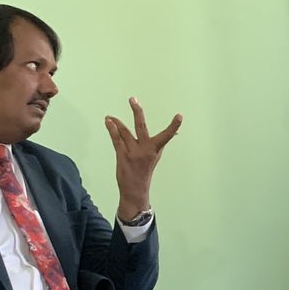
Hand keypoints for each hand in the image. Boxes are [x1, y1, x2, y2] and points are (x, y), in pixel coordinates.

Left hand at [105, 96, 180, 221]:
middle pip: (141, 127)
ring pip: (125, 133)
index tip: (179, 116)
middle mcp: (146, 150)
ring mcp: (133, 153)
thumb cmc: (145, 172)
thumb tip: (174, 133)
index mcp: (156, 150)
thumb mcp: (156, 157)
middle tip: (133, 99)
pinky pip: (117, 140)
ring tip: (110, 116)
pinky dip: (112, 130)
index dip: (173, 126)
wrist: (135, 190)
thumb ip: (160, 144)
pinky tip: (109, 122)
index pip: (166, 136)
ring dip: (117, 123)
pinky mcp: (122, 156)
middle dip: (137, 112)